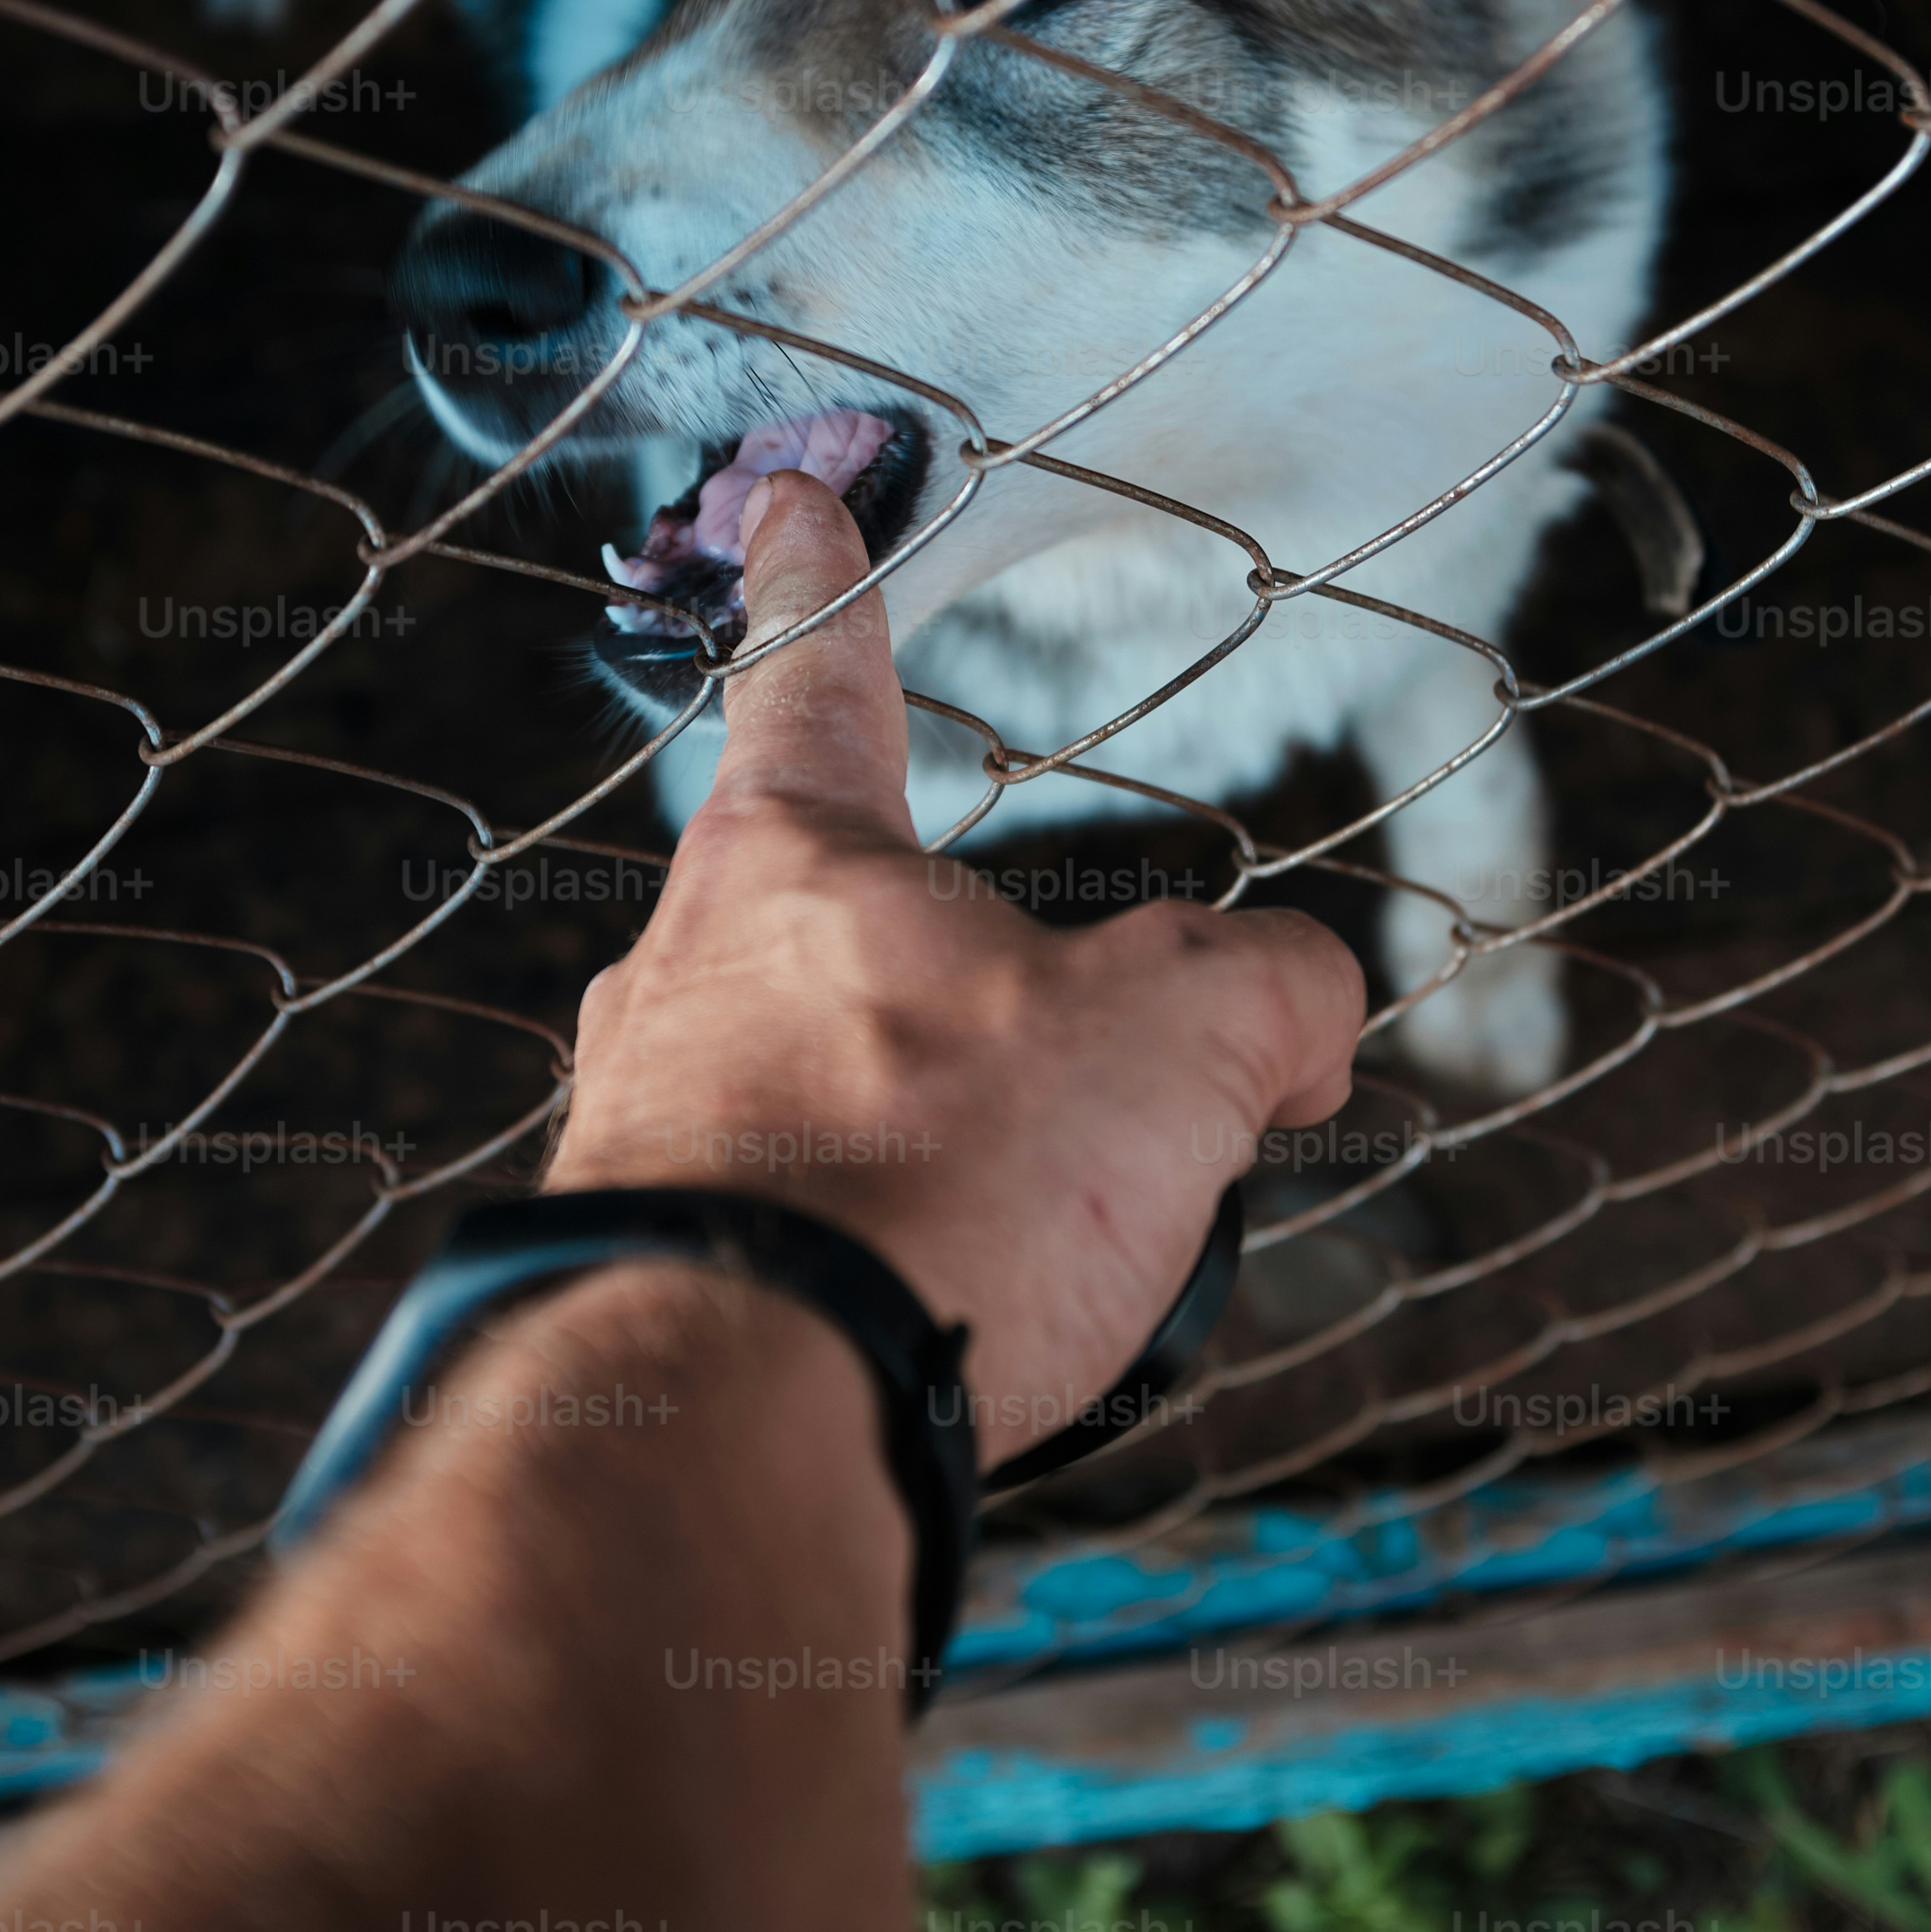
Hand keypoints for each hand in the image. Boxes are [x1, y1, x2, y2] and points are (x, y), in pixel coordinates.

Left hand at [551, 468, 1362, 1464]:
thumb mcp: (1182, 1041)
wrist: (733, 1431)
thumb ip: (1268, 988)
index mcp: (792, 856)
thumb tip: (1299, 1013)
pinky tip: (954, 1330)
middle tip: (1047, 1053)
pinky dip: (880, 1262)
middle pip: (826, 916)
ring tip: (1038, 1248)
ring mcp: (640, 1127)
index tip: (787, 500)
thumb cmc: (932, 1184)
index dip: (821, 574)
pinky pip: (787, 1233)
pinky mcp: (631, 1277)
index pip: (817, 667)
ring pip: (807, 1086)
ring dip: (918, 1141)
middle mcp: (682, 971)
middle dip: (939, 970)